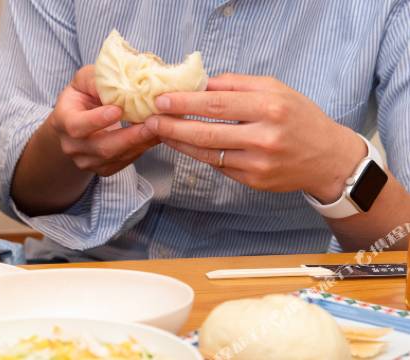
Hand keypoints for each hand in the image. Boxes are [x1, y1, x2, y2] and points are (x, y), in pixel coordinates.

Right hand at [47, 65, 159, 175]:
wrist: (74, 122)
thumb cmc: (81, 96)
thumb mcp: (84, 81)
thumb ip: (98, 79)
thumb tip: (124, 78)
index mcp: (63, 121)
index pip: (77, 126)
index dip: (97, 120)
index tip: (118, 110)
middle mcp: (72, 146)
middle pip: (101, 147)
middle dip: (130, 137)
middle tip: (153, 124)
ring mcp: (86, 161)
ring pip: (115, 157)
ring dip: (140, 143)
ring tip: (160, 128)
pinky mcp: (101, 169)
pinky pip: (123, 163)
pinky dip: (140, 150)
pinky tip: (153, 137)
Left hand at [145, 73, 364, 202]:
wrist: (328, 158)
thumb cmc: (299, 117)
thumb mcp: (276, 89)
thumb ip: (237, 85)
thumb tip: (200, 85)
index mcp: (271, 107)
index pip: (217, 105)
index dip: (185, 104)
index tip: (162, 100)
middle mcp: (265, 137)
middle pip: (207, 132)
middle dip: (173, 126)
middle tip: (151, 119)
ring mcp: (259, 163)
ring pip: (208, 153)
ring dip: (179, 143)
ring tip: (160, 132)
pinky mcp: (254, 182)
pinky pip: (218, 166)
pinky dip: (198, 155)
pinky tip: (183, 145)